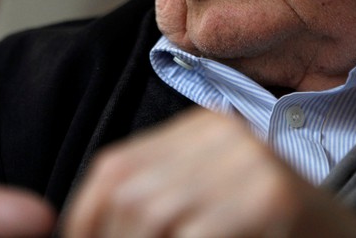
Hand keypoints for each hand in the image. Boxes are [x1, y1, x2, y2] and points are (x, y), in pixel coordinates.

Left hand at [63, 109, 355, 237]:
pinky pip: (194, 237)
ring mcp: (251, 160)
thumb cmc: (273, 237)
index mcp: (202, 129)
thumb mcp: (209, 210)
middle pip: (128, 192)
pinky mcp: (274, 197)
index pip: (115, 169)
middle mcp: (224, 132)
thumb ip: (159, 206)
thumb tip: (81, 230)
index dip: (85, 219)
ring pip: (153, 216)